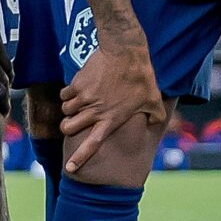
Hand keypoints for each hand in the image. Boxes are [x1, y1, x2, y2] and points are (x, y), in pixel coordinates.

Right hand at [59, 29, 161, 173]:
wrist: (125, 51)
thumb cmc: (141, 76)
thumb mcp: (154, 99)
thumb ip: (155, 116)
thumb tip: (156, 124)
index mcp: (112, 119)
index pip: (93, 144)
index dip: (80, 158)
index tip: (70, 169)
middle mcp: (95, 111)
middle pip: (68, 128)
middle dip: (68, 128)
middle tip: (73, 122)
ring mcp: (84, 97)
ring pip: (66, 111)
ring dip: (69, 110)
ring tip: (80, 103)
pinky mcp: (77, 84)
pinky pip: (65, 95)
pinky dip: (68, 95)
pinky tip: (77, 90)